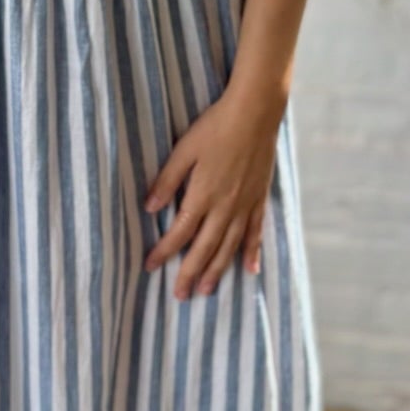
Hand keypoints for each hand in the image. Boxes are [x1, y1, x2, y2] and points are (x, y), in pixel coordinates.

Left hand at [140, 79, 284, 298]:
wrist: (255, 114)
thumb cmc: (215, 128)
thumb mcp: (184, 150)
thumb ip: (167, 181)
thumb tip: (149, 208)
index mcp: (202, 195)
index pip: (179, 233)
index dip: (163, 252)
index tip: (150, 266)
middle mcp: (224, 208)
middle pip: (204, 249)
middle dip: (190, 273)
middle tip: (180, 295)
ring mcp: (245, 206)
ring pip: (229, 247)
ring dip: (217, 271)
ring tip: (207, 290)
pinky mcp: (259, 199)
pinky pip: (256, 233)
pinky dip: (252, 253)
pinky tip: (249, 270)